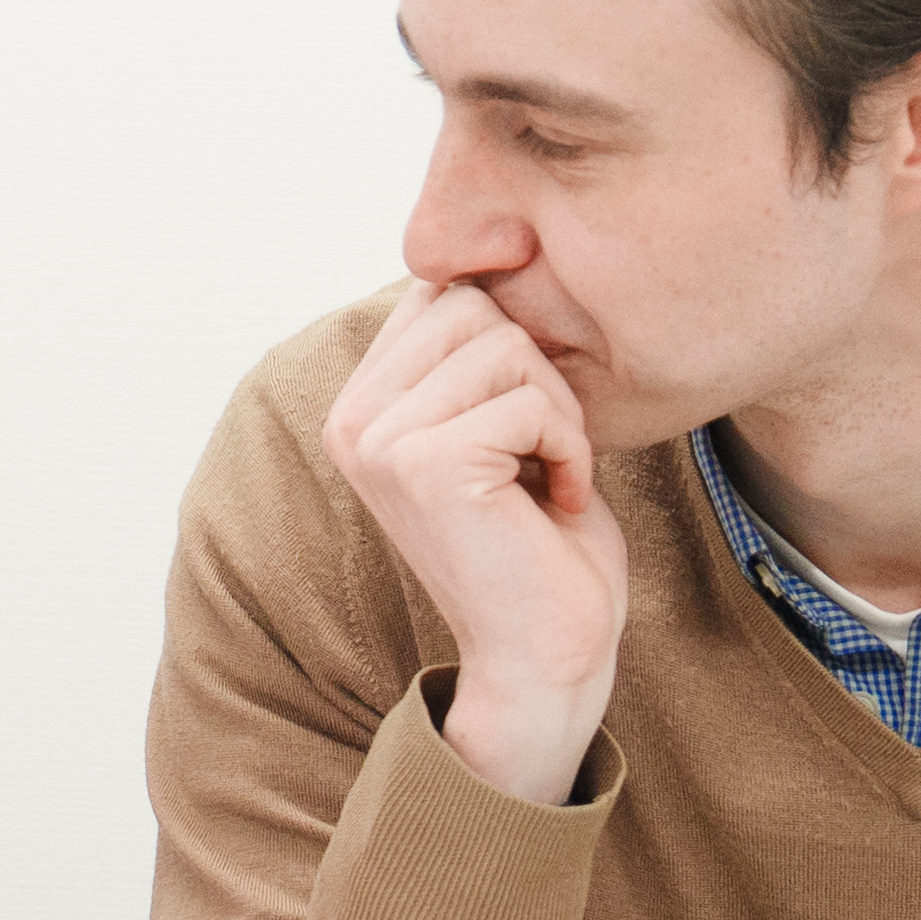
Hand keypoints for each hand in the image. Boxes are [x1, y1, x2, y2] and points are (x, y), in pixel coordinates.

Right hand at [320, 281, 628, 803]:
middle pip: (474, 308)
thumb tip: (482, 262)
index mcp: (358, 406)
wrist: (544, 657)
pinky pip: (529, 400)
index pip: (443, 296)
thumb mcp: (494, 428)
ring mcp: (379, 441)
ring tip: (549, 474)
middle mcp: (352, 420)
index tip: (524, 427)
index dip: (511, 347)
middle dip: (538, 372)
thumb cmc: (539, 545)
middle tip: (545, 450)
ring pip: (506, 346)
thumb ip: (470, 358)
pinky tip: (556, 499)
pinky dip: (568, 447)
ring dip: (558, 411)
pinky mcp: (424, 464)